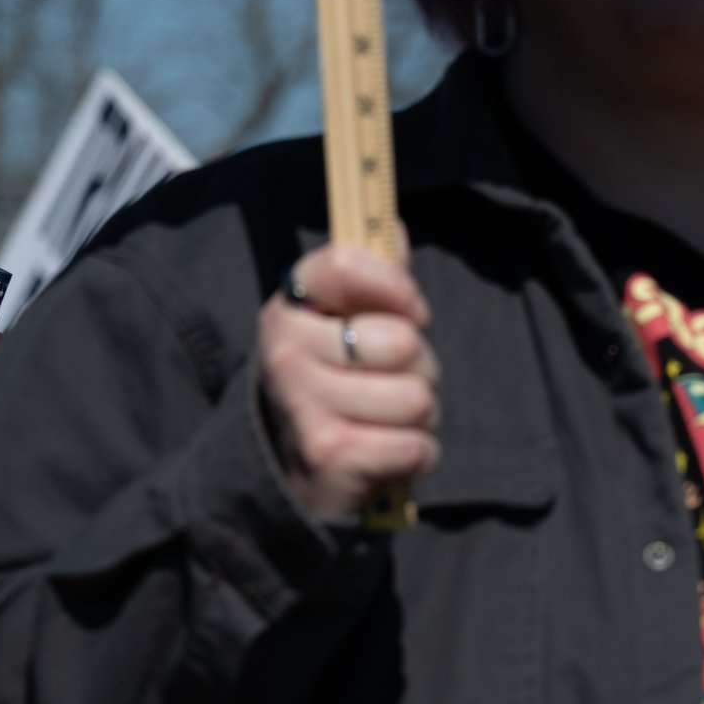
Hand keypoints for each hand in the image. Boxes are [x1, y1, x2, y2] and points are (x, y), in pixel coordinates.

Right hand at [261, 242, 440, 520]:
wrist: (291, 474)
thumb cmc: (333, 387)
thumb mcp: (340, 328)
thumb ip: (372, 278)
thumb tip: (395, 229)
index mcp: (289, 309)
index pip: (345, 265)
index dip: (395, 287)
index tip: (411, 311)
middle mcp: (285, 352)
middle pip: (403, 341)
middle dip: (418, 368)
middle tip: (388, 385)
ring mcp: (303, 403)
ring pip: (417, 397)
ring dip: (418, 418)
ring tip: (386, 423)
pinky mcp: (329, 454)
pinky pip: (417, 445)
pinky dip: (416, 456)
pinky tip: (385, 456)